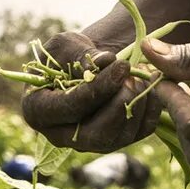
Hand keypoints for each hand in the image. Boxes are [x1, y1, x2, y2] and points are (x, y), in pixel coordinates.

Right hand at [19, 31, 161, 152]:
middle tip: (134, 77)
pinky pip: (138, 133)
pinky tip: (152, 85)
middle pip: (94, 135)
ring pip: (118, 138)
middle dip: (119, 105)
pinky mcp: (114, 140)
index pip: (69, 108)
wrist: (85, 66)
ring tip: (142, 76)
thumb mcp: (66, 45)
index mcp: (37, 111)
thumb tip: (100, 65)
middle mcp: (61, 135)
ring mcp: (89, 143)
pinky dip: (150, 109)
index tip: (121, 66)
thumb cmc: (68, 54)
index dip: (97, 89)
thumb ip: (79, 55)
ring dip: (137, 106)